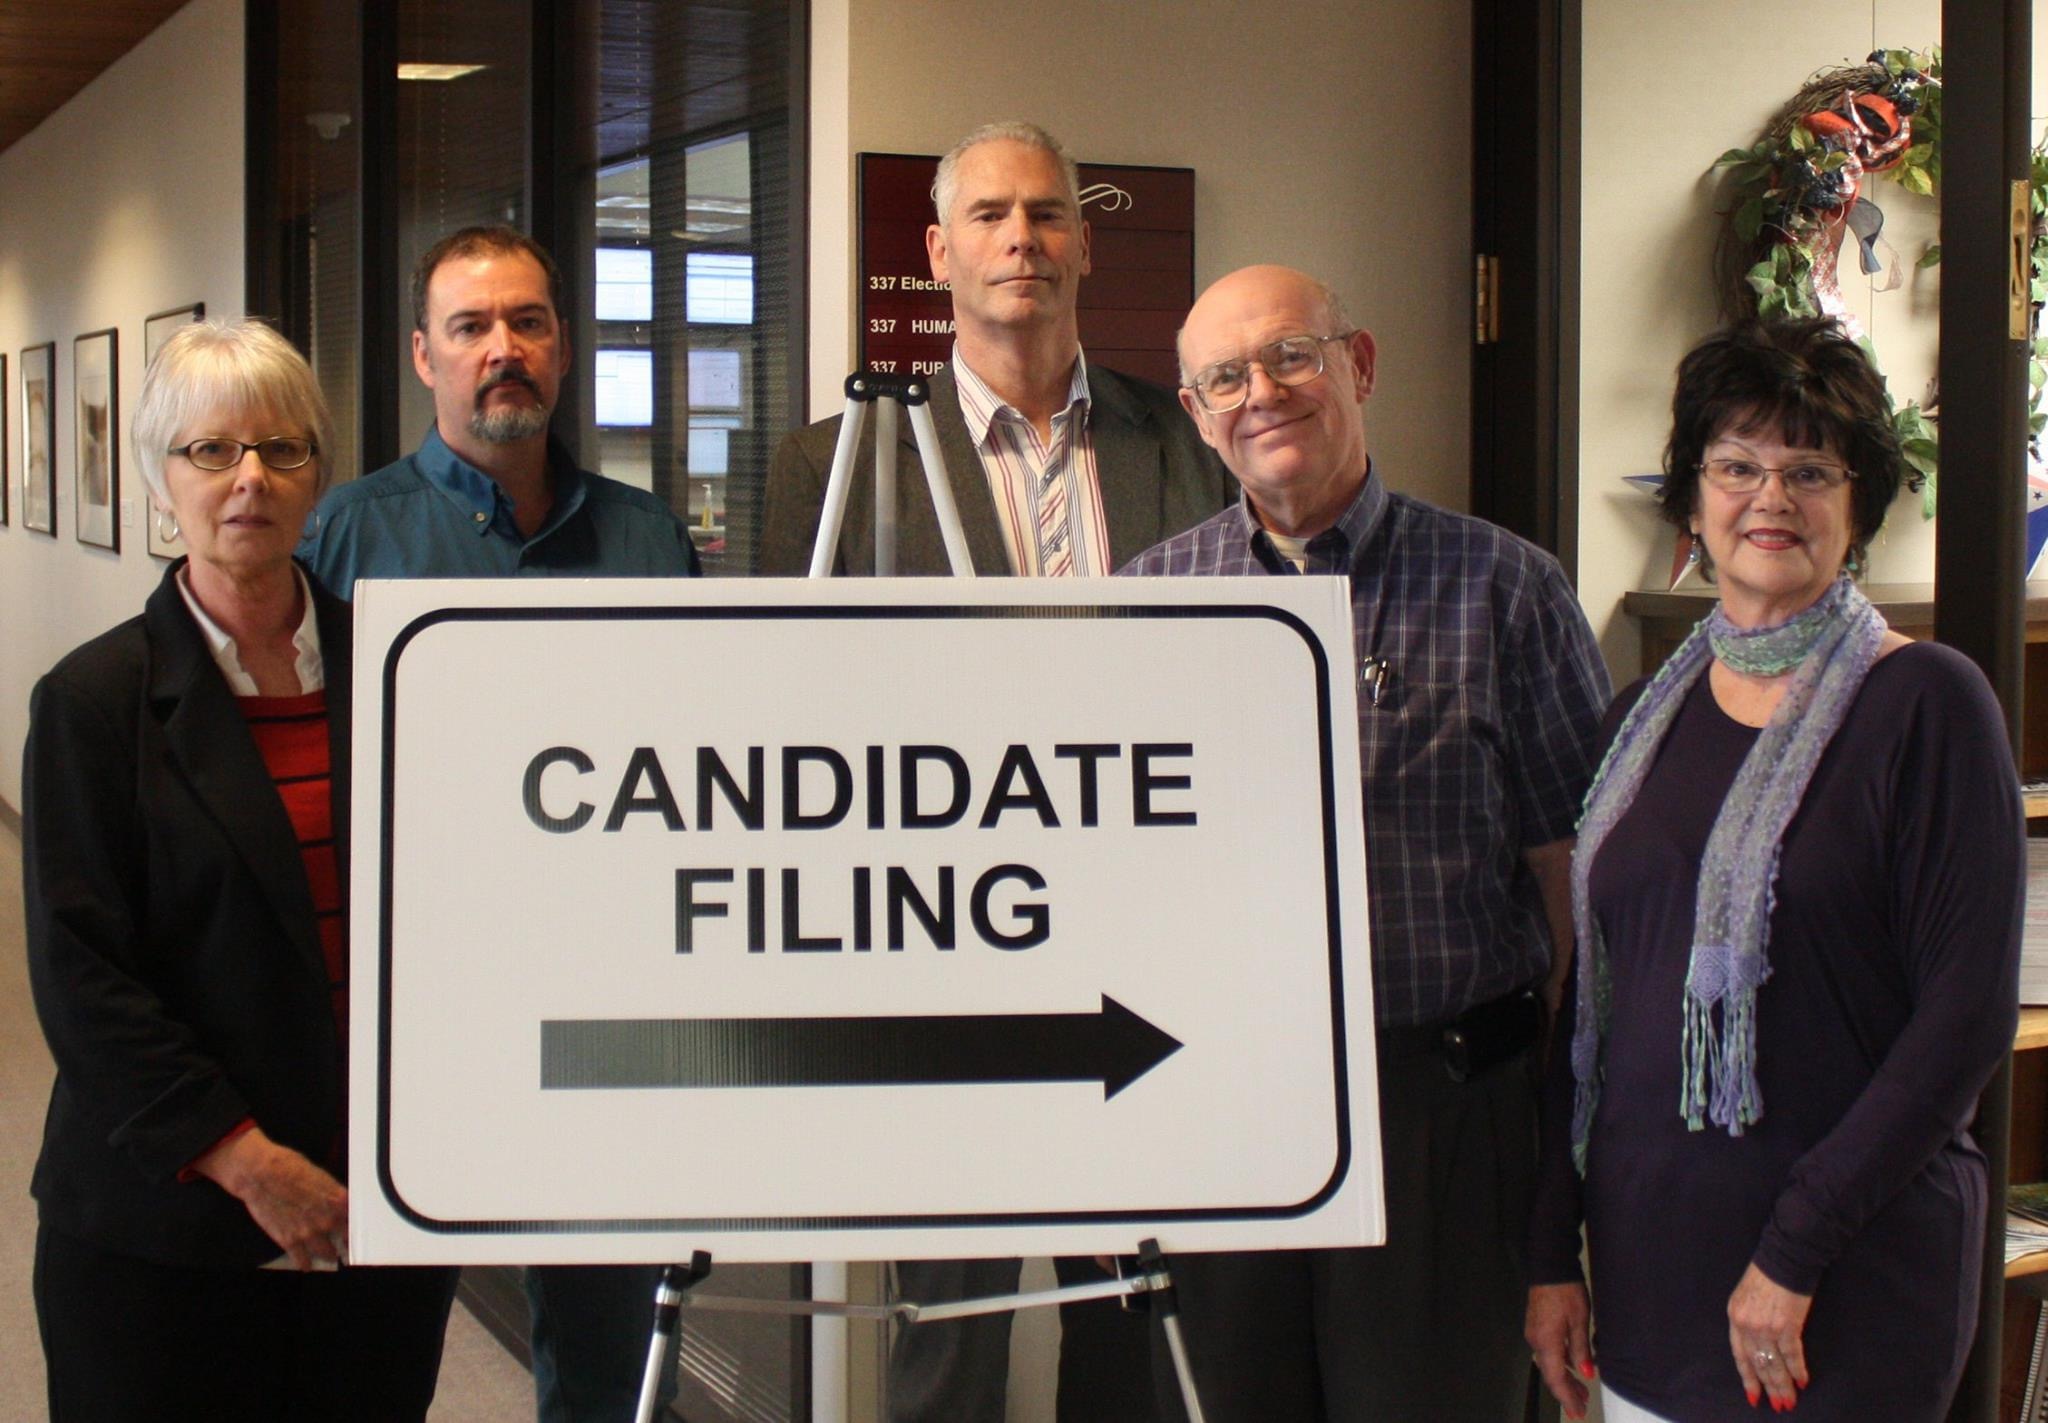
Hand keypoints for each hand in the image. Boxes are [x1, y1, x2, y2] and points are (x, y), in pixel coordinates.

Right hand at [192, 1126, 347, 1269]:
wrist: (260, 1174)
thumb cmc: (288, 1167)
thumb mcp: (319, 1175)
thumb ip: (331, 1192)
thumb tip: (337, 1200)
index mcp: (338, 1199)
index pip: (357, 1219)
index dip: (358, 1226)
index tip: (358, 1231)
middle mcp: (327, 1218)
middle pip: (345, 1239)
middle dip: (346, 1244)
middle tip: (347, 1247)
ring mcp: (309, 1232)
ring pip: (327, 1253)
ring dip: (329, 1255)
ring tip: (330, 1257)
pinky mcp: (289, 1241)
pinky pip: (302, 1260)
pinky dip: (305, 1264)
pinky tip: (307, 1265)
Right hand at [1525, 1282, 1595, 1419]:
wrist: (1550, 1266)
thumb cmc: (1566, 1290)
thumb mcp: (1580, 1320)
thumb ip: (1581, 1349)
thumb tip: (1585, 1373)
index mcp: (1547, 1342)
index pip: (1556, 1379)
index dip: (1567, 1398)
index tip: (1578, 1412)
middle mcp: (1536, 1341)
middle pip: (1551, 1374)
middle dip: (1566, 1392)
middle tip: (1581, 1407)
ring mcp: (1534, 1333)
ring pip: (1549, 1364)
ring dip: (1564, 1378)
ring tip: (1581, 1389)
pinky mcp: (1536, 1326)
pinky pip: (1547, 1352)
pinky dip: (1560, 1364)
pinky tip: (1572, 1365)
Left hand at [1727, 1262, 1811, 1410]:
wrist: (1784, 1257)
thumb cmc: (1766, 1274)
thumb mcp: (1746, 1296)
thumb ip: (1749, 1320)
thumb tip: (1759, 1344)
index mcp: (1734, 1316)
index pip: (1739, 1355)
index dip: (1747, 1377)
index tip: (1753, 1395)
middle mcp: (1747, 1325)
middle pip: (1757, 1363)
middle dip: (1768, 1387)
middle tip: (1778, 1405)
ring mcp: (1766, 1327)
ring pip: (1774, 1364)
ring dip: (1783, 1385)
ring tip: (1789, 1401)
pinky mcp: (1786, 1326)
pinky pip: (1791, 1355)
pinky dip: (1797, 1370)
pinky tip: (1802, 1381)